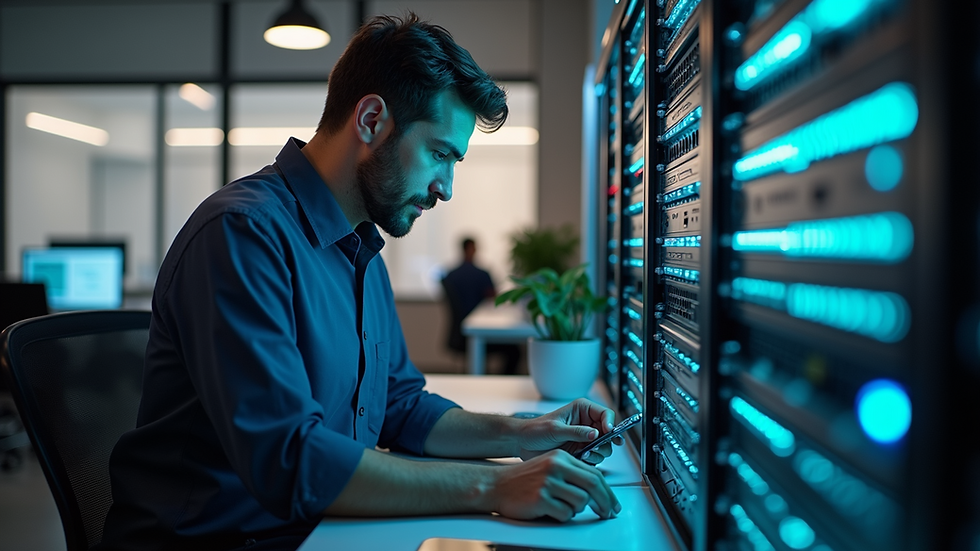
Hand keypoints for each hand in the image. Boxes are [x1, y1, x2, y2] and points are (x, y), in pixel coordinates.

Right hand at [489, 449, 621, 521]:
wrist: (496, 485)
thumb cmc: (523, 479)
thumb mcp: (549, 467)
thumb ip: (572, 473)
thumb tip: (597, 491)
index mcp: (561, 457)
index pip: (594, 473)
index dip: (608, 491)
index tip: (613, 503)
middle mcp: (556, 466)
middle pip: (594, 485)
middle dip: (605, 502)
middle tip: (609, 513)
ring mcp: (548, 482)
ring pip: (581, 501)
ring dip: (577, 510)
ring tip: (563, 507)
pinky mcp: (541, 498)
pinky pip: (565, 514)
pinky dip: (562, 516)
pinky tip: (551, 510)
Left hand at [516, 398, 621, 464]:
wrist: (523, 443)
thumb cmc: (535, 430)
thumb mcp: (555, 429)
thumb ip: (576, 432)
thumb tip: (594, 434)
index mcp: (582, 410)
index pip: (606, 414)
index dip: (610, 424)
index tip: (608, 433)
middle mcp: (586, 423)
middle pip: (608, 432)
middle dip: (604, 442)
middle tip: (594, 448)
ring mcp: (584, 438)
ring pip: (603, 446)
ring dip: (598, 452)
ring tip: (585, 454)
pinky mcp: (581, 450)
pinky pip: (594, 456)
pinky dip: (591, 460)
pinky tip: (581, 459)